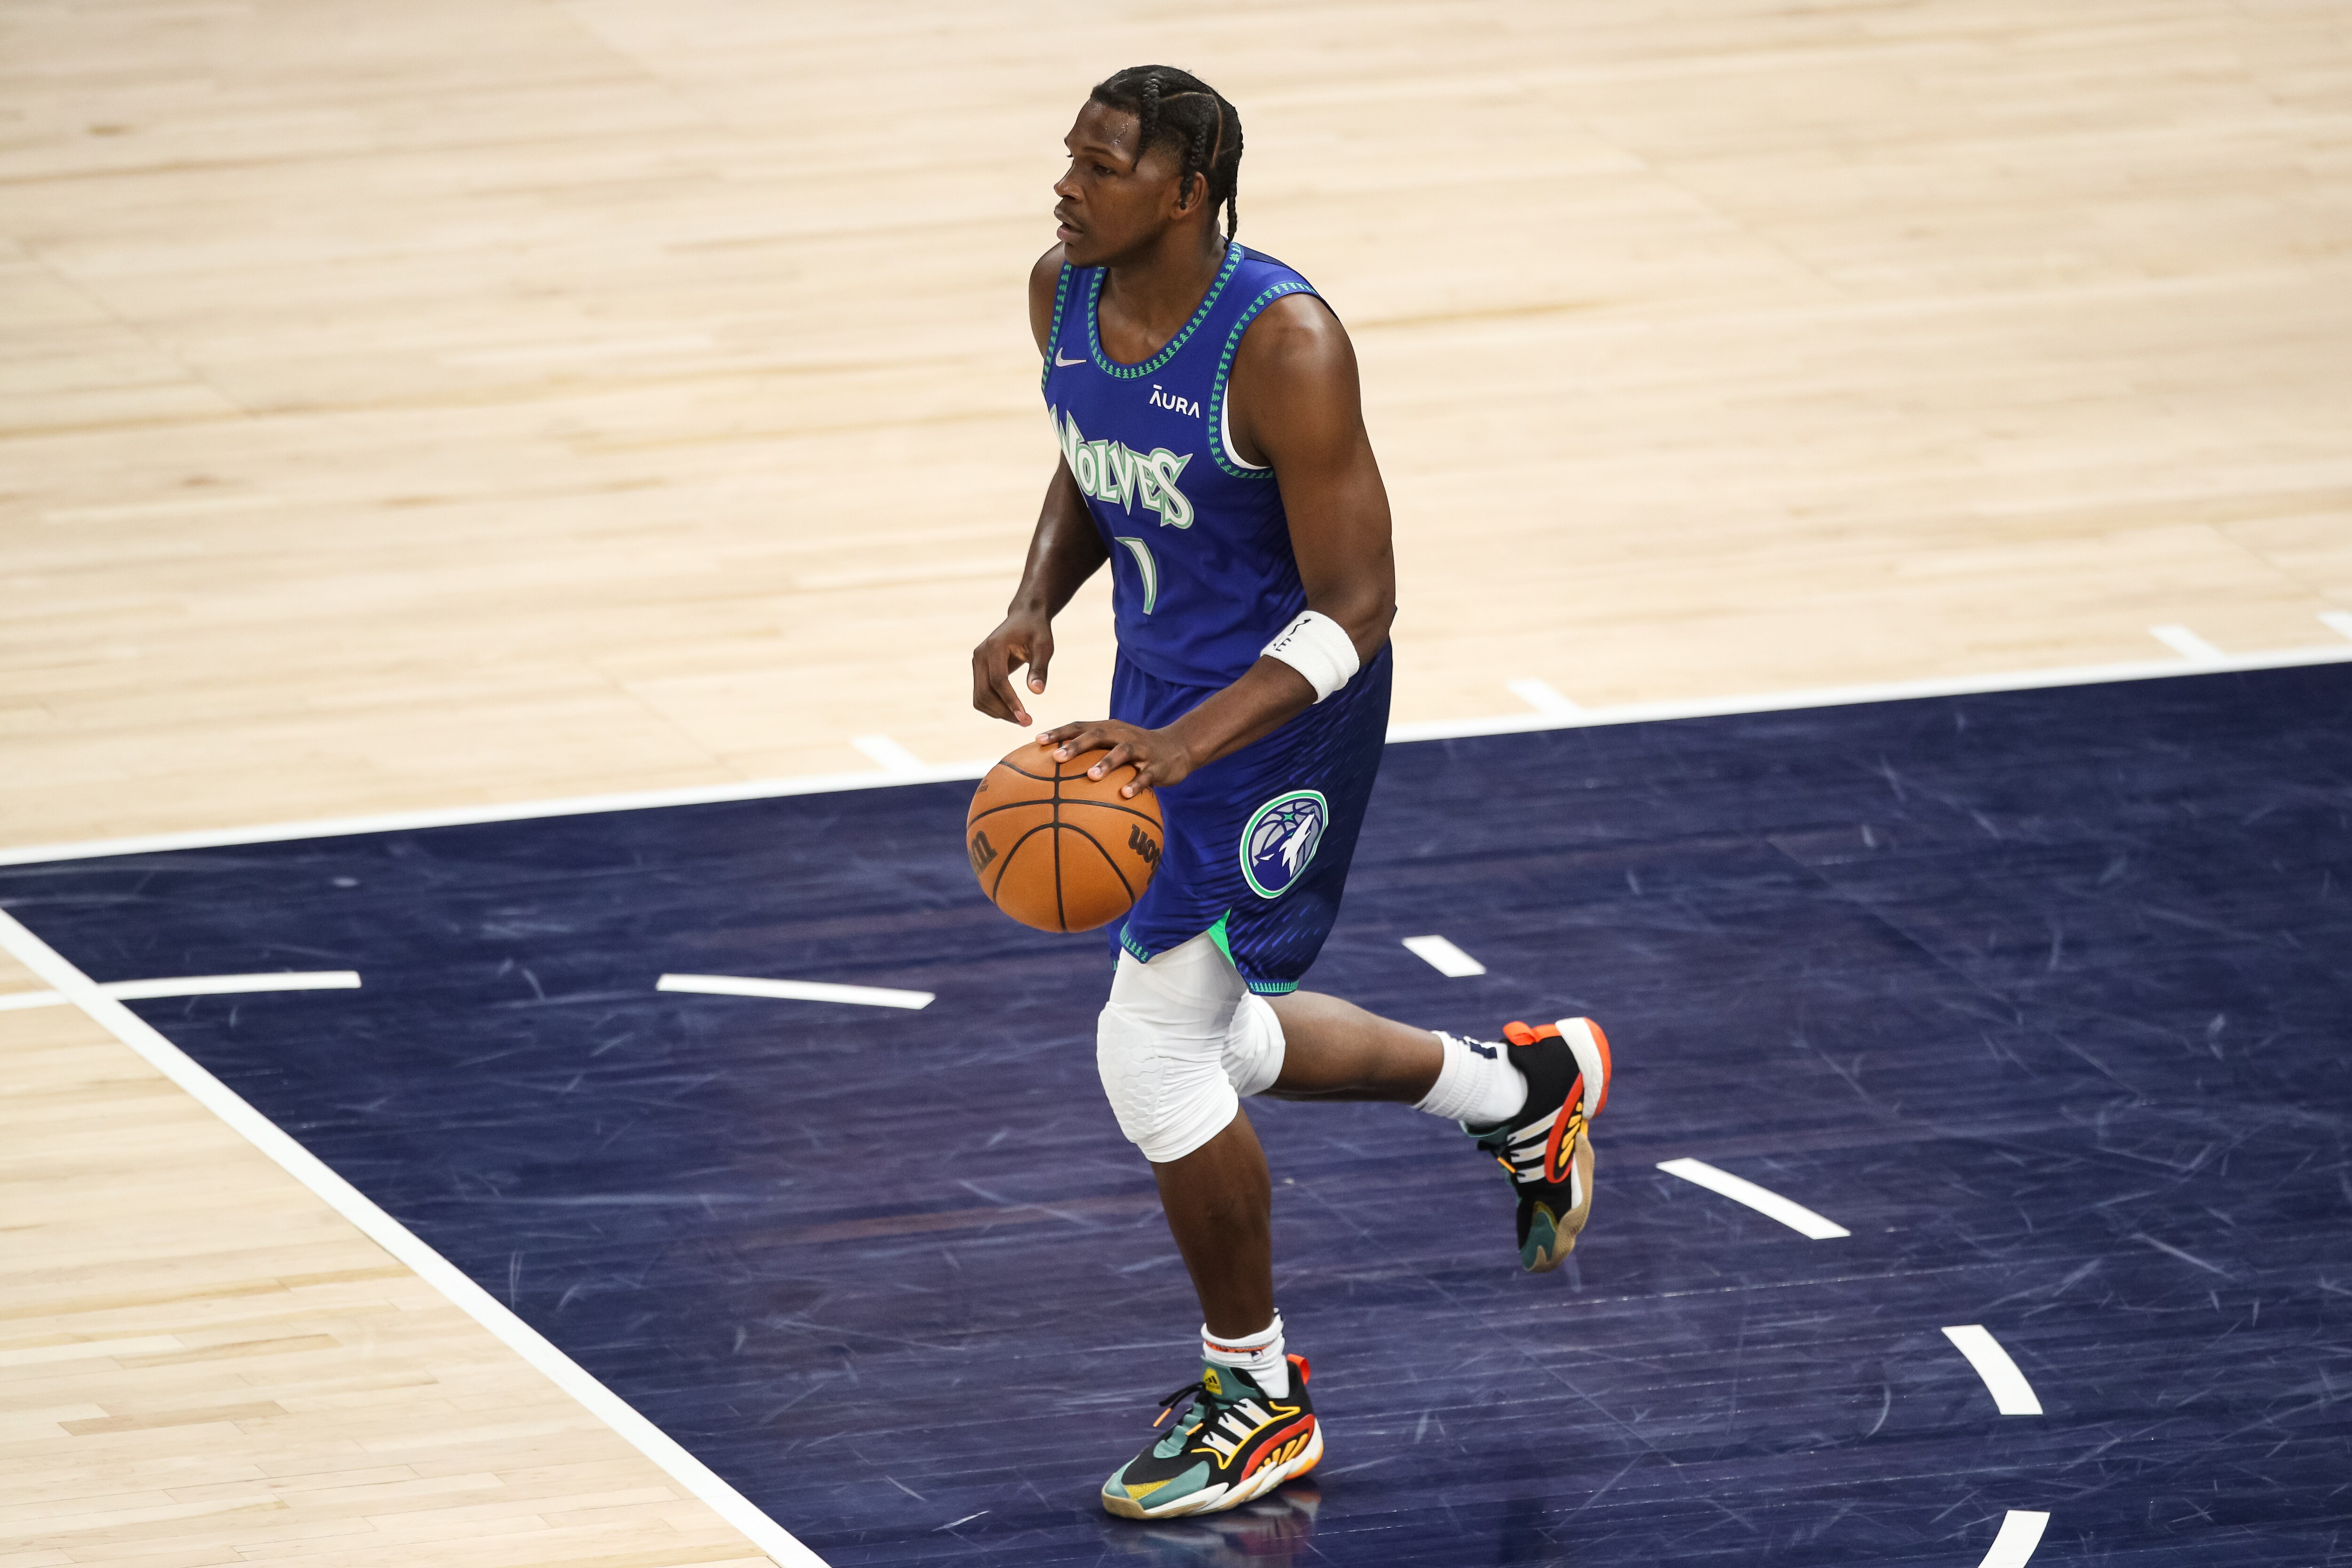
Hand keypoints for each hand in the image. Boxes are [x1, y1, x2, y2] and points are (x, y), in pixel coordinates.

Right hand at [971, 609, 1055, 724]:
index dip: (1010, 701)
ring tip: (1022, 719)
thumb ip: (1039, 668)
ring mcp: (976, 663)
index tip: (1026, 718)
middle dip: (1004, 711)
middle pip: (985, 693)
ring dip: (998, 712)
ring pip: (980, 697)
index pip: (998, 681)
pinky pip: (981, 695)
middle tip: (1027, 722)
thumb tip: (1037, 692)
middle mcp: (980, 655)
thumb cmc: (1036, 631)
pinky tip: (1012, 711)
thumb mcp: (1044, 647)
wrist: (1025, 618)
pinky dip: (994, 707)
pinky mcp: (979, 670)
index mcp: (994, 647)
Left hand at [1037, 719, 1197, 796]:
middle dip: (1076, 745)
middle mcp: (1122, 735)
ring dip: (1106, 764)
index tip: (1037, 740)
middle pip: (1097, 735)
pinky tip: (1125, 795)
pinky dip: (1135, 784)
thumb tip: (1052, 775)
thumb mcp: (1114, 746)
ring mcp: (1140, 750)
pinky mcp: (1157, 766)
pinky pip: (1145, 776)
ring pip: (1122, 753)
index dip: (1059, 732)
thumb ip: (1089, 755)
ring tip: (1091, 776)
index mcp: (1108, 729)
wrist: (1178, 748)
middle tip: (1057, 757)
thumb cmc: (1136, 751)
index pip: (1079, 726)